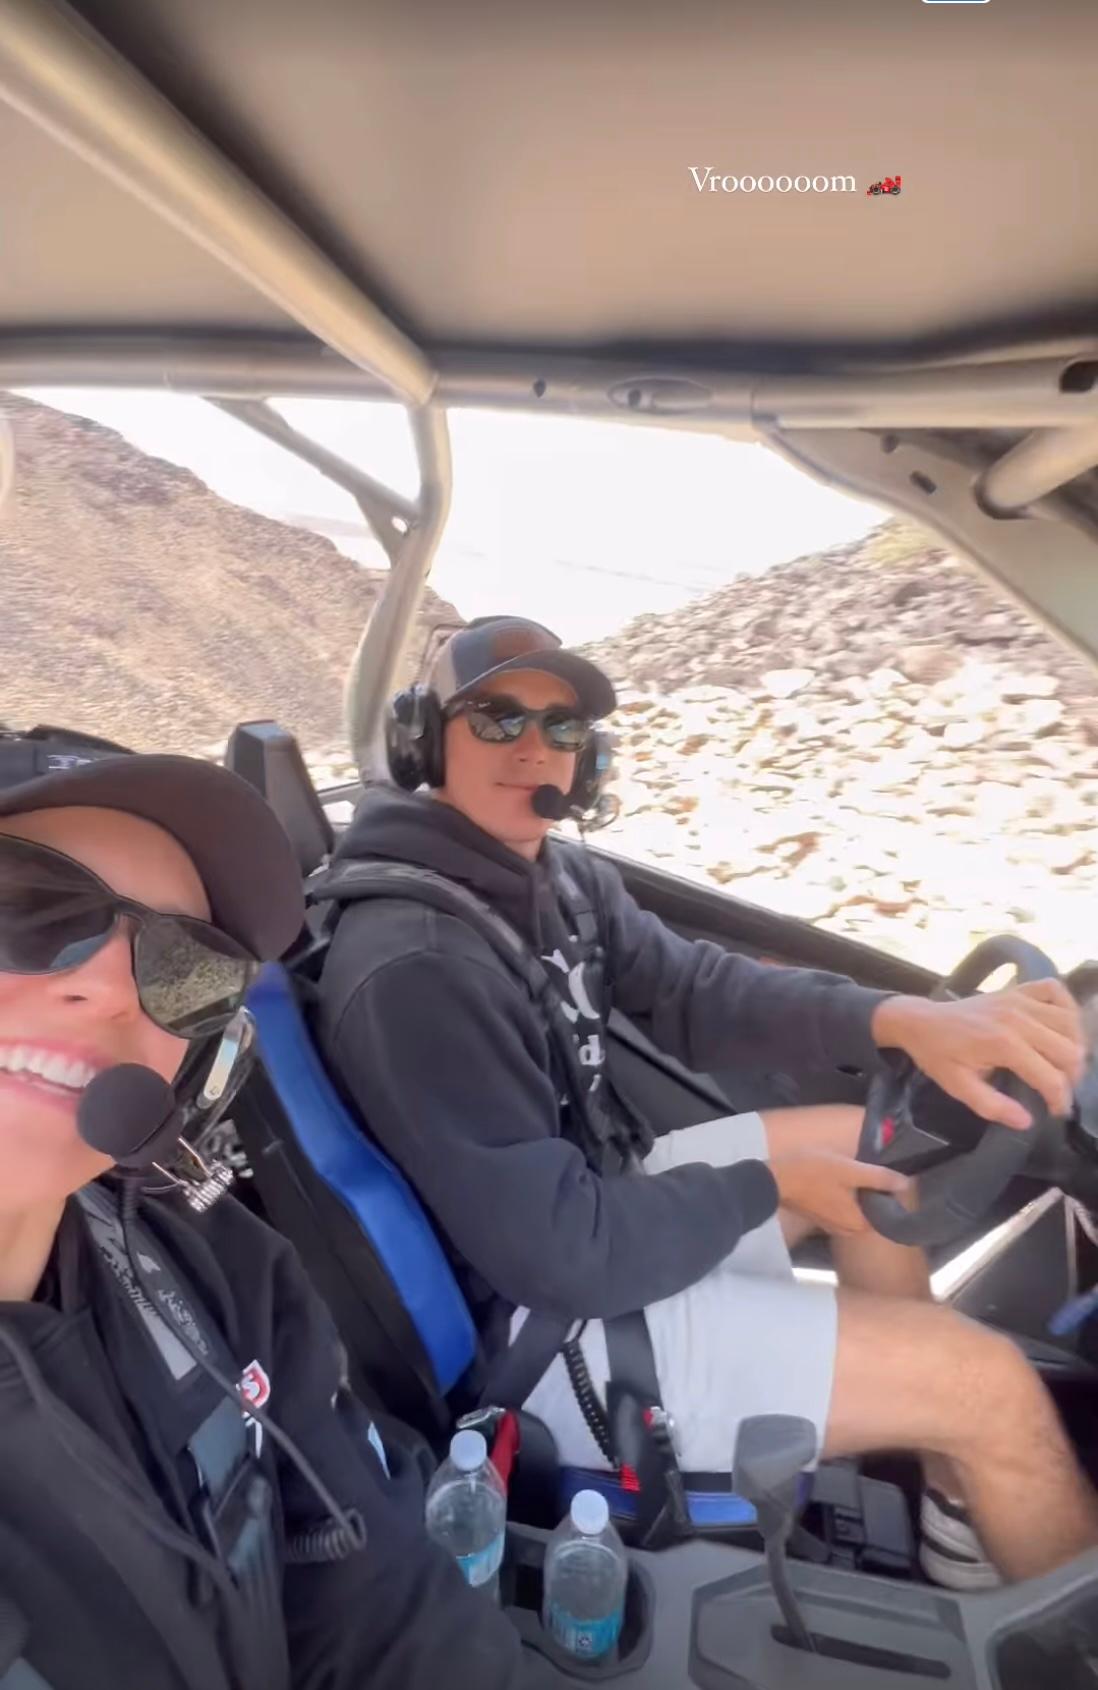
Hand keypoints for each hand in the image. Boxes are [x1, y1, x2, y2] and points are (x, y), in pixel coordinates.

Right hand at [769, 1149, 909, 1236]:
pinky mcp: (820, 1218)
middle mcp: (848, 1230)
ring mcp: (832, 1226)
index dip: (893, 1198)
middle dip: (877, 1197)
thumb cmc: (814, 1173)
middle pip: (872, 1214)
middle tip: (880, 1174)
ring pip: (857, 1212)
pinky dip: (847, 1200)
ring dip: (861, 1198)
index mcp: (859, 1224)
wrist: (775, 1180)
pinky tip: (844, 1182)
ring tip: (863, 1175)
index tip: (894, 1180)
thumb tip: (907, 1183)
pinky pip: (843, 1210)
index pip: (887, 1216)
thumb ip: (879, 1177)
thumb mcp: (850, 1170)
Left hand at [871, 982, 1085, 1130]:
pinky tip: (1061, 1026)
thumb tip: (1027, 1121)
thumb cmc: (938, 1055)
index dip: (1060, 1100)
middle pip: (1069, 1050)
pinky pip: (1055, 990)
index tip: (1055, 1111)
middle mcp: (1018, 1019)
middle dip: (1071, 1076)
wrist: (921, 1020)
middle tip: (1058, 1088)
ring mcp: (1019, 1000)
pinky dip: (1066, 1007)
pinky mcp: (1017, 989)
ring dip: (1074, 1045)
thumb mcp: (958, 1087)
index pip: (1051, 1078)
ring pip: (1070, 1022)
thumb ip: (993, 1106)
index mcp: (1003, 1045)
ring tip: (1062, 1064)